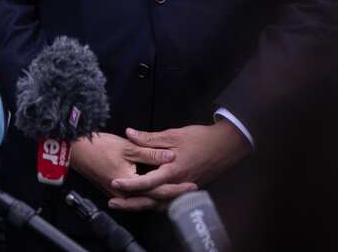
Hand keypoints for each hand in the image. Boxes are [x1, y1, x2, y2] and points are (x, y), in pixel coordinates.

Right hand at [71, 131, 189, 211]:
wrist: (74, 149)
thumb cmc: (99, 146)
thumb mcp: (127, 147)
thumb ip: (150, 153)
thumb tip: (171, 156)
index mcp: (131, 185)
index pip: (160, 191)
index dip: (178, 188)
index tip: (193, 184)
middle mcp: (125, 195)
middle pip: (154, 201)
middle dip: (173, 196)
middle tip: (191, 191)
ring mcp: (118, 195)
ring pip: (145, 201)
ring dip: (162, 198)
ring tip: (178, 192)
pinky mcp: (114, 191)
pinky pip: (137, 198)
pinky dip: (149, 196)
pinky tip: (157, 191)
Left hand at [108, 122, 250, 211]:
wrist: (225, 146)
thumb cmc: (199, 139)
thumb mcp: (172, 135)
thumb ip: (149, 138)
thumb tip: (128, 133)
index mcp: (173, 171)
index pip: (147, 182)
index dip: (130, 184)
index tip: (114, 183)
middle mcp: (178, 185)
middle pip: (152, 200)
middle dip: (131, 203)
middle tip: (112, 203)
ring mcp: (184, 190)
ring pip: (160, 204)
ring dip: (142, 205)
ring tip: (124, 204)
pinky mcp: (188, 191)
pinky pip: (169, 202)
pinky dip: (156, 204)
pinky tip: (145, 201)